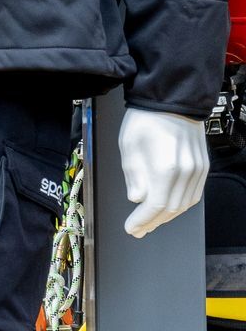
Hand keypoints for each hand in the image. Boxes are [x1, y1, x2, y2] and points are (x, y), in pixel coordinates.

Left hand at [117, 107, 209, 237]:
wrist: (171, 100)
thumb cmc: (146, 119)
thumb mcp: (128, 148)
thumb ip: (133, 177)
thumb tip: (137, 199)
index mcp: (165, 168)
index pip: (155, 206)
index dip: (142, 221)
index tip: (130, 228)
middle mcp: (186, 172)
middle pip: (171, 209)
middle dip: (152, 223)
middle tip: (138, 229)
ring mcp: (198, 169)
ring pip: (184, 204)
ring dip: (167, 217)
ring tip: (150, 222)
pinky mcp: (203, 166)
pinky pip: (194, 194)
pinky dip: (180, 204)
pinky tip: (168, 207)